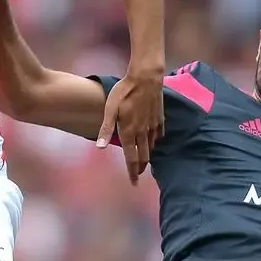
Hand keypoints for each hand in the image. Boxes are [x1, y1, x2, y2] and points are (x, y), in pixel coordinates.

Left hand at [99, 69, 162, 183]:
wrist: (146, 78)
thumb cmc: (124, 91)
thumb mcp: (110, 109)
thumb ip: (106, 129)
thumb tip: (100, 148)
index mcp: (129, 132)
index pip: (131, 158)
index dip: (132, 171)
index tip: (133, 183)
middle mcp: (142, 132)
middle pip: (143, 156)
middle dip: (140, 168)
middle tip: (137, 176)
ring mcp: (153, 126)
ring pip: (151, 147)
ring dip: (147, 156)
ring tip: (144, 162)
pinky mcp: (159, 118)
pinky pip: (158, 135)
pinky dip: (155, 142)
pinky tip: (153, 142)